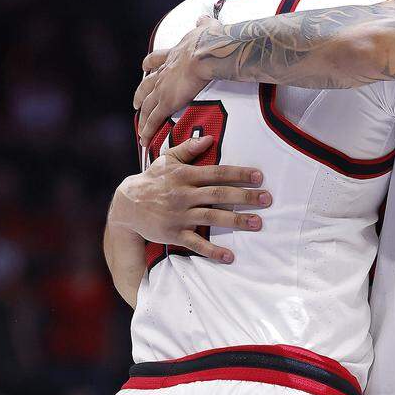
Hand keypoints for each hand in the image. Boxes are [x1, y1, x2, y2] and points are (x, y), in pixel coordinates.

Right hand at [110, 134, 270, 262]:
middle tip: (267, 199)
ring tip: (257, 223)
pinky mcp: (174, 234)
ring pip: (212, 217)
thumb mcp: (166, 160)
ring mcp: (179, 215)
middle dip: (245, 197)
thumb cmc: (151, 180)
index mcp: (184, 175)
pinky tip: (229, 256)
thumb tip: (209, 138)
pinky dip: (212, 250)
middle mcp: (184, 194)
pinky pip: (196, 243)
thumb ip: (188, 149)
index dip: (238, 174)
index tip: (258, 177)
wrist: (126, 205)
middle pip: (219, 194)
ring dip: (236, 221)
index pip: (216, 173)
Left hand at [135, 16, 221, 143]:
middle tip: (135, 103)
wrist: (207, 52)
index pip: (156, 60)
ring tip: (139, 128)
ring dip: (142, 117)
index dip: (150, 65)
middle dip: (139, 94)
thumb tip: (205, 18)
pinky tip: (144, 140)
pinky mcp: (167, 102)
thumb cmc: (210, 40)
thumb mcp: (205, 27)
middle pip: (146, 85)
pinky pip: (154, 120)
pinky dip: (148, 131)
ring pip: (147, 106)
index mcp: (174, 55)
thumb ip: (204, 24)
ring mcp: (163, 88)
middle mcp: (165, 72)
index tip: (145, 68)